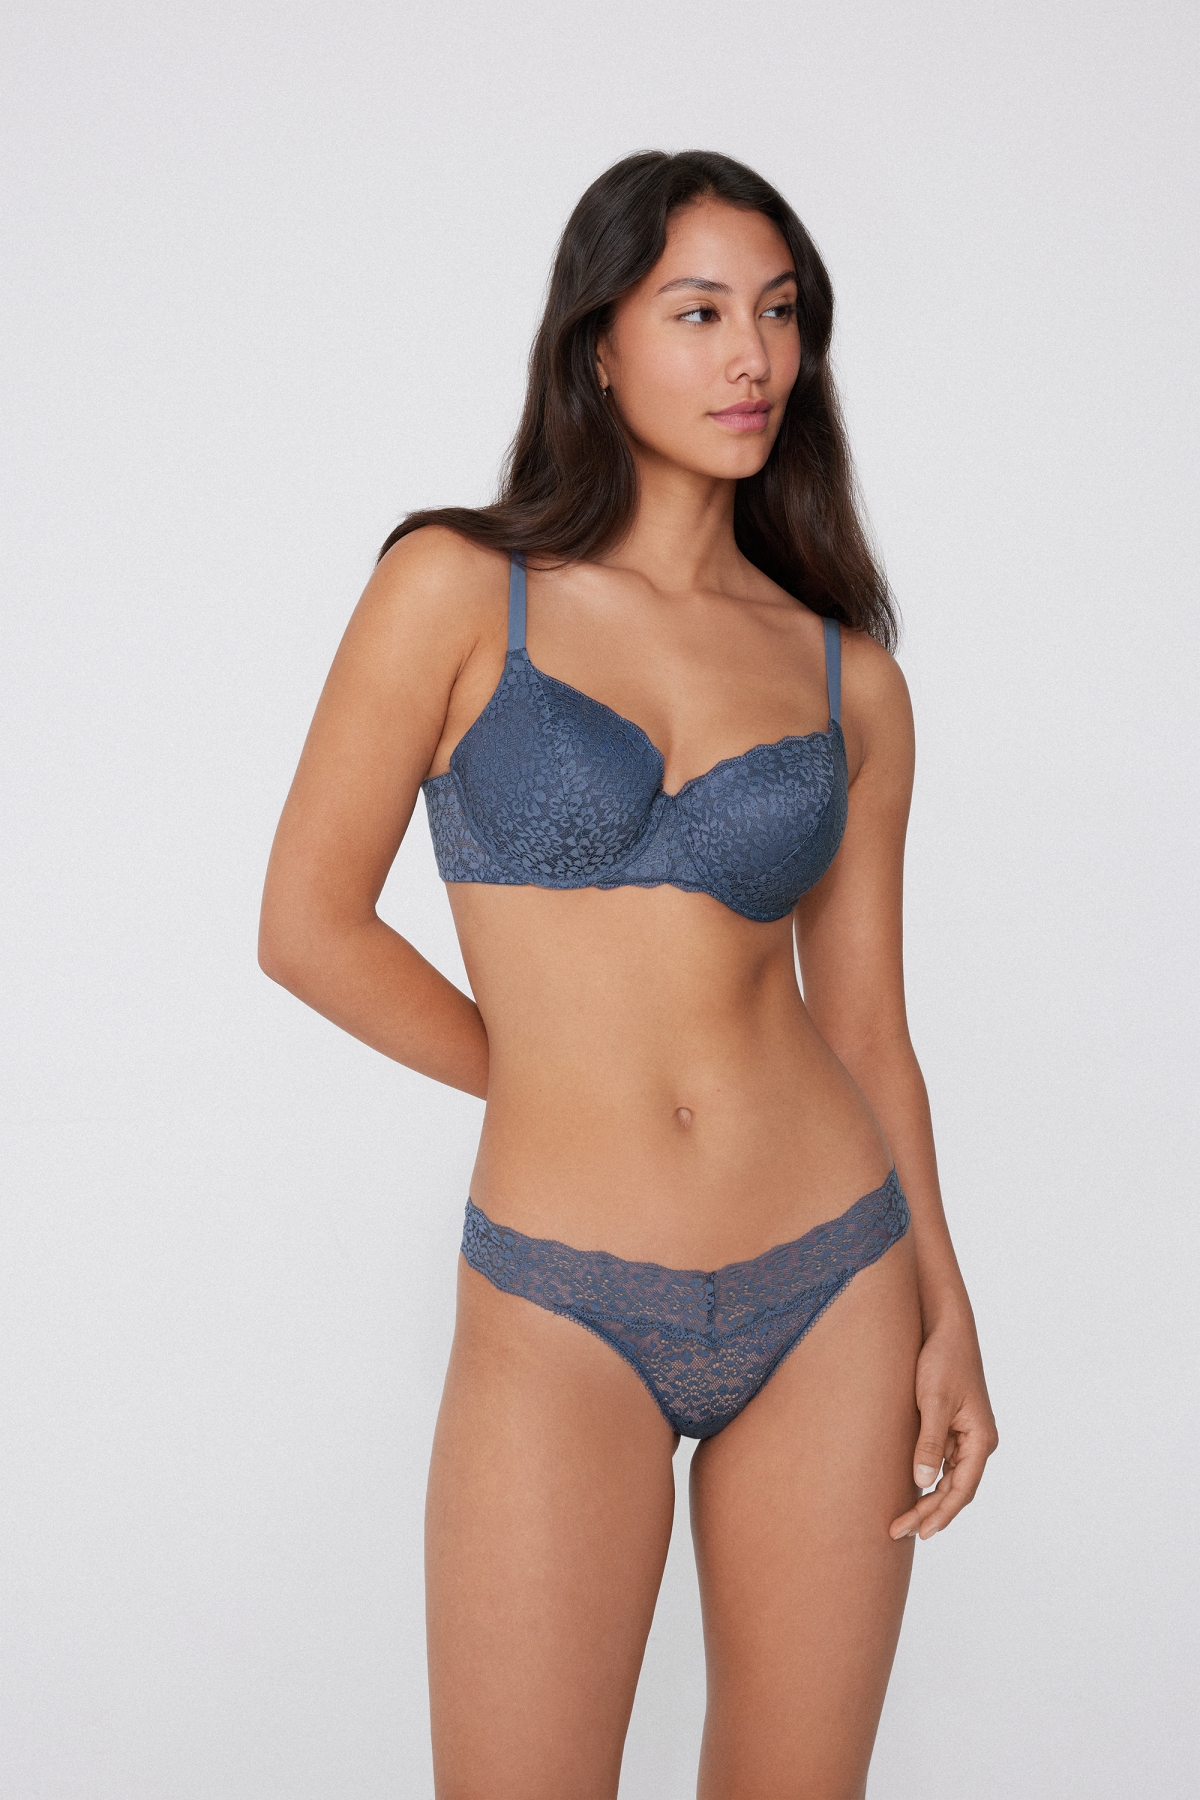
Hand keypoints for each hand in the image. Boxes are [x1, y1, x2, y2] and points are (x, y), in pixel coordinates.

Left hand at [889, 1319, 997, 1541]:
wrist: (945, 1326)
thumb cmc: (942, 1359)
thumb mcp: (933, 1401)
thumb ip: (929, 1443)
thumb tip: (923, 1483)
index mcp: (981, 1439)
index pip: (962, 1489)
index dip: (941, 1514)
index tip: (919, 1532)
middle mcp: (977, 1441)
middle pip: (955, 1489)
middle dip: (930, 1512)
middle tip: (899, 1532)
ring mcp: (965, 1434)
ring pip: (948, 1478)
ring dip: (927, 1499)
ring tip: (903, 1521)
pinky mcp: (951, 1424)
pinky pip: (940, 1461)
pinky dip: (926, 1478)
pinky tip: (908, 1490)